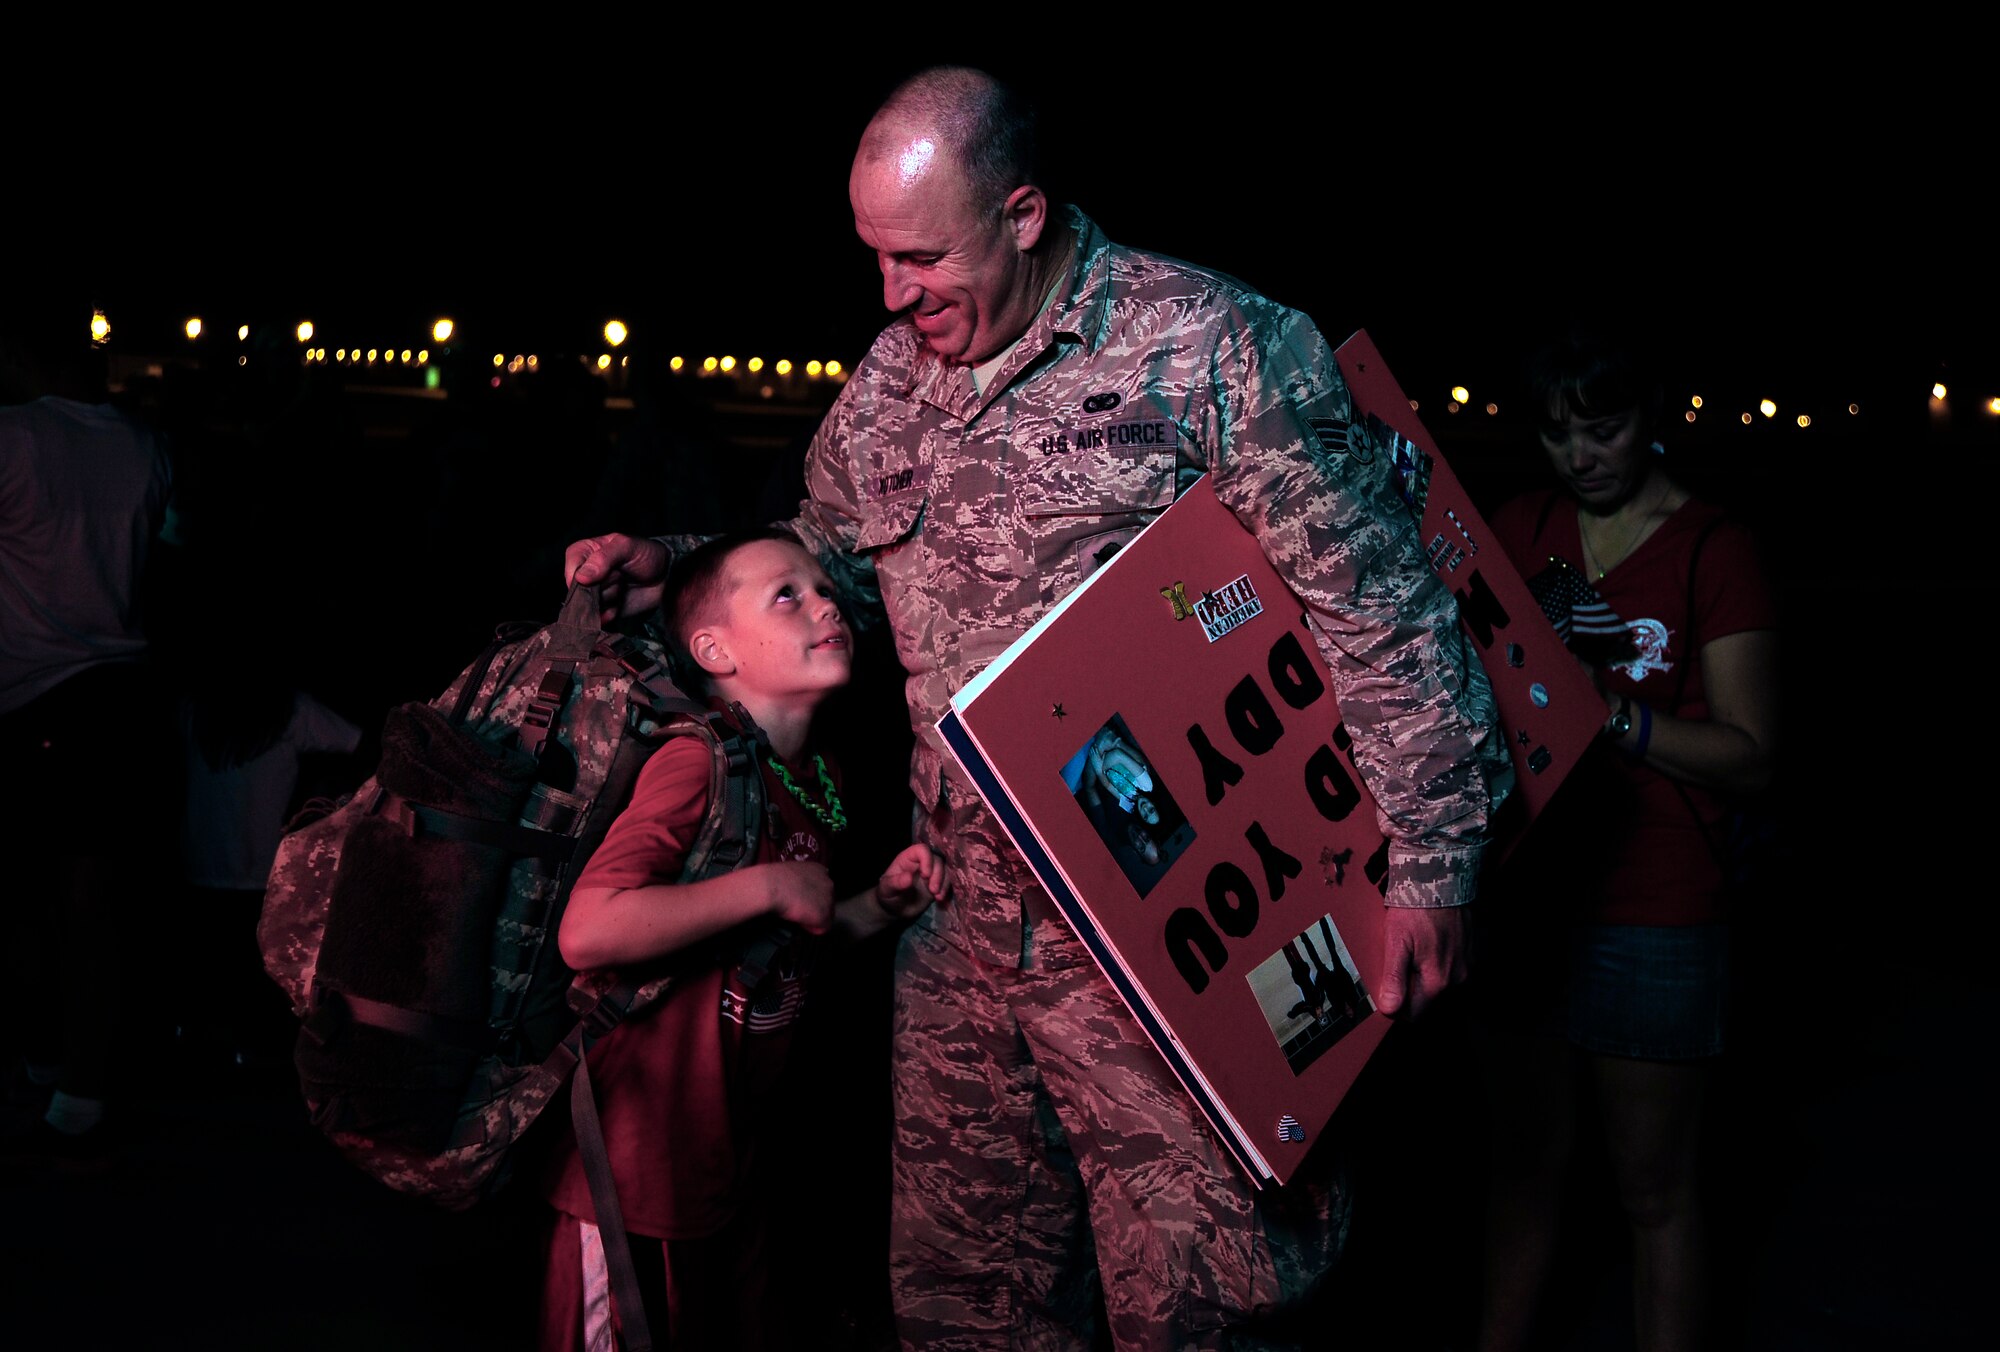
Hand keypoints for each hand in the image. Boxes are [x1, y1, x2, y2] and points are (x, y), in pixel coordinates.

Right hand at [564, 533, 671, 623]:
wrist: (667, 577)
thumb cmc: (647, 555)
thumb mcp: (627, 547)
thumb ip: (603, 558)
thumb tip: (580, 577)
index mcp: (585, 552)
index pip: (572, 568)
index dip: (582, 576)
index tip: (597, 577)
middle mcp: (586, 574)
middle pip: (579, 589)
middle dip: (600, 588)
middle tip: (619, 578)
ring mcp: (595, 593)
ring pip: (590, 605)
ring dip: (609, 598)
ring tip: (623, 586)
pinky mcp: (604, 610)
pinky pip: (599, 618)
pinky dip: (611, 613)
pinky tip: (621, 603)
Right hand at [762, 861, 837, 934]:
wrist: (769, 887)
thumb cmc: (771, 879)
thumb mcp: (789, 873)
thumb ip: (798, 881)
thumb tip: (794, 892)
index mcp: (819, 869)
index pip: (822, 888)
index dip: (811, 897)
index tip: (800, 901)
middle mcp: (828, 882)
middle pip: (827, 901)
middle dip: (815, 907)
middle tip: (798, 910)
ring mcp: (828, 899)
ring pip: (825, 915)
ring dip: (812, 918)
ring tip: (796, 916)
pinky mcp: (823, 915)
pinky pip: (821, 928)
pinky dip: (811, 928)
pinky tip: (798, 922)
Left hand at [875, 843, 950, 920]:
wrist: (894, 909)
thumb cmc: (888, 895)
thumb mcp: (887, 889)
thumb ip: (896, 882)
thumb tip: (909, 878)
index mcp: (908, 858)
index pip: (922, 850)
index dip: (927, 860)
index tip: (926, 875)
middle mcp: (921, 863)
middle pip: (936, 859)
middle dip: (938, 874)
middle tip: (932, 890)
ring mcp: (930, 873)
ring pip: (944, 869)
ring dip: (944, 882)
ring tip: (937, 896)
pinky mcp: (936, 883)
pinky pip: (947, 881)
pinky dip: (946, 889)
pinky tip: (939, 898)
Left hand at [1374, 905, 1467, 1019]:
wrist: (1441, 880)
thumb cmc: (1415, 910)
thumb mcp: (1396, 941)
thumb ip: (1394, 977)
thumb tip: (1389, 1009)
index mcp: (1437, 981)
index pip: (1415, 1015)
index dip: (1398, 1006)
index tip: (1389, 989)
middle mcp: (1459, 979)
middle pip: (1431, 1002)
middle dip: (1414, 991)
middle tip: (1402, 965)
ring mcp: (1470, 967)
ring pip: (1445, 988)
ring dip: (1430, 979)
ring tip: (1418, 953)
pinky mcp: (1476, 954)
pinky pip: (1458, 971)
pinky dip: (1445, 965)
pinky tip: (1434, 947)